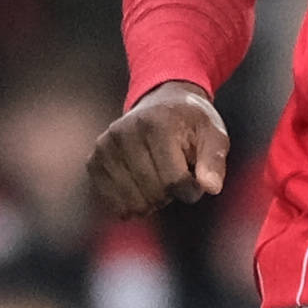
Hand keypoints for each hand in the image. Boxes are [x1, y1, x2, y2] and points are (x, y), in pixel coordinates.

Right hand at [89, 81, 230, 216]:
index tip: (195, 180)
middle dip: (171, 195)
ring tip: (158, 178)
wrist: (159, 105)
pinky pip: (112, 201)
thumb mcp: (213, 136)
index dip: (190, 190)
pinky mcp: (93, 160)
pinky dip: (130, 203)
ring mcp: (105, 146)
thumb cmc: (190, 125)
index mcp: (157, 124)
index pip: (175, 181)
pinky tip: (140, 188)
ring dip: (152, 200)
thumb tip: (211, 188)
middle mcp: (125, 131)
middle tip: (175, 174)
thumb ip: (214, 161)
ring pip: (133, 201)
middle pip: (154, 193)